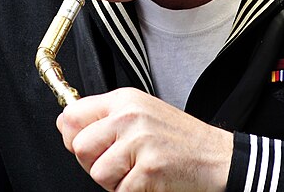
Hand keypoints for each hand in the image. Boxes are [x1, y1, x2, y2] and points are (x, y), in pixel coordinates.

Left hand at [57, 88, 232, 191]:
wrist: (218, 158)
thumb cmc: (180, 140)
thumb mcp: (142, 114)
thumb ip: (104, 119)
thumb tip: (65, 126)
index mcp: (125, 100)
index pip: (72, 115)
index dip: (74, 137)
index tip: (91, 145)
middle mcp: (130, 116)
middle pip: (79, 147)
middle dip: (95, 163)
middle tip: (122, 163)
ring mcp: (140, 141)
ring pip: (97, 173)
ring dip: (115, 182)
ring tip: (139, 171)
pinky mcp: (149, 168)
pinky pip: (120, 191)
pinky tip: (150, 180)